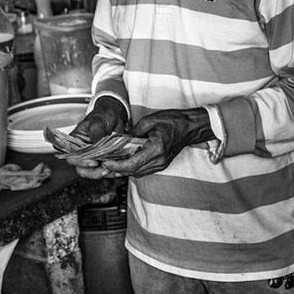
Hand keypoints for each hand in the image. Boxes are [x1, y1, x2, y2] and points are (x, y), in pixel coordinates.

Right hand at [66, 98, 128, 178]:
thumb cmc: (102, 115)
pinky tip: (118, 170)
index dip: (80, 162)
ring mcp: (93, 157)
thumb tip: (96, 147)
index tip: (93, 162)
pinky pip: (105, 169)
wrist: (115, 115)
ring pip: (93, 172)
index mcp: (75, 143)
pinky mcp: (104, 159)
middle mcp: (83, 152)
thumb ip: (95, 135)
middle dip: (92, 172)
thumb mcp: (97, 122)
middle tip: (104, 169)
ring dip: (102, 173)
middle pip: (81, 169)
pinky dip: (111, 171)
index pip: (72, 157)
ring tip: (112, 170)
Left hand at [97, 109, 212, 178]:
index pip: (132, 164)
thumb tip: (122, 138)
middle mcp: (159, 161)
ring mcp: (161, 165)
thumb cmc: (174, 121)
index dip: (116, 165)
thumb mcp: (151, 120)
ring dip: (124, 170)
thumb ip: (134, 130)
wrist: (190, 127)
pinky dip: (132, 168)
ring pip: (137, 173)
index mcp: (156, 150)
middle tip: (103, 162)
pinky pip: (143, 170)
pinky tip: (125, 161)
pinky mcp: (161, 165)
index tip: (105, 161)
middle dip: (116, 169)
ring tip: (112, 162)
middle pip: (133, 172)